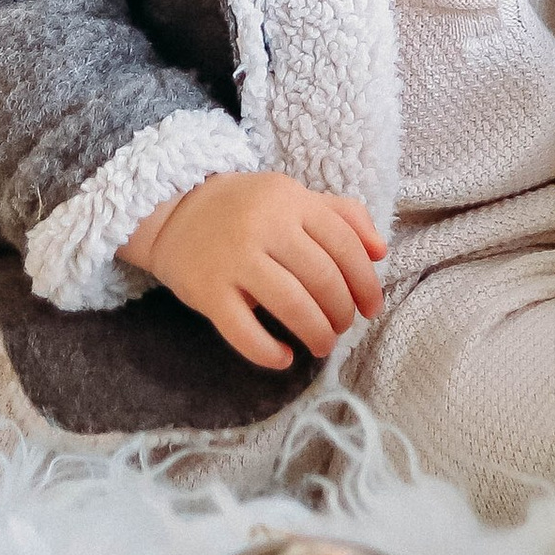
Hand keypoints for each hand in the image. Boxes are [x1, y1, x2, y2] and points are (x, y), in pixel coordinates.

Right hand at [121, 172, 386, 370]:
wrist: (173, 211)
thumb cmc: (246, 208)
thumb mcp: (292, 197)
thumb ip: (341, 215)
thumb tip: (381, 251)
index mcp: (290, 199)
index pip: (345, 245)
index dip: (366, 283)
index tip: (371, 308)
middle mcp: (264, 225)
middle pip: (323, 279)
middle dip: (342, 312)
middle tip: (343, 327)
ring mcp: (233, 259)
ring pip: (292, 306)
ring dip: (317, 334)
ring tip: (321, 344)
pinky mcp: (207, 292)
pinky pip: (244, 332)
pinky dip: (270, 353)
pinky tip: (285, 357)